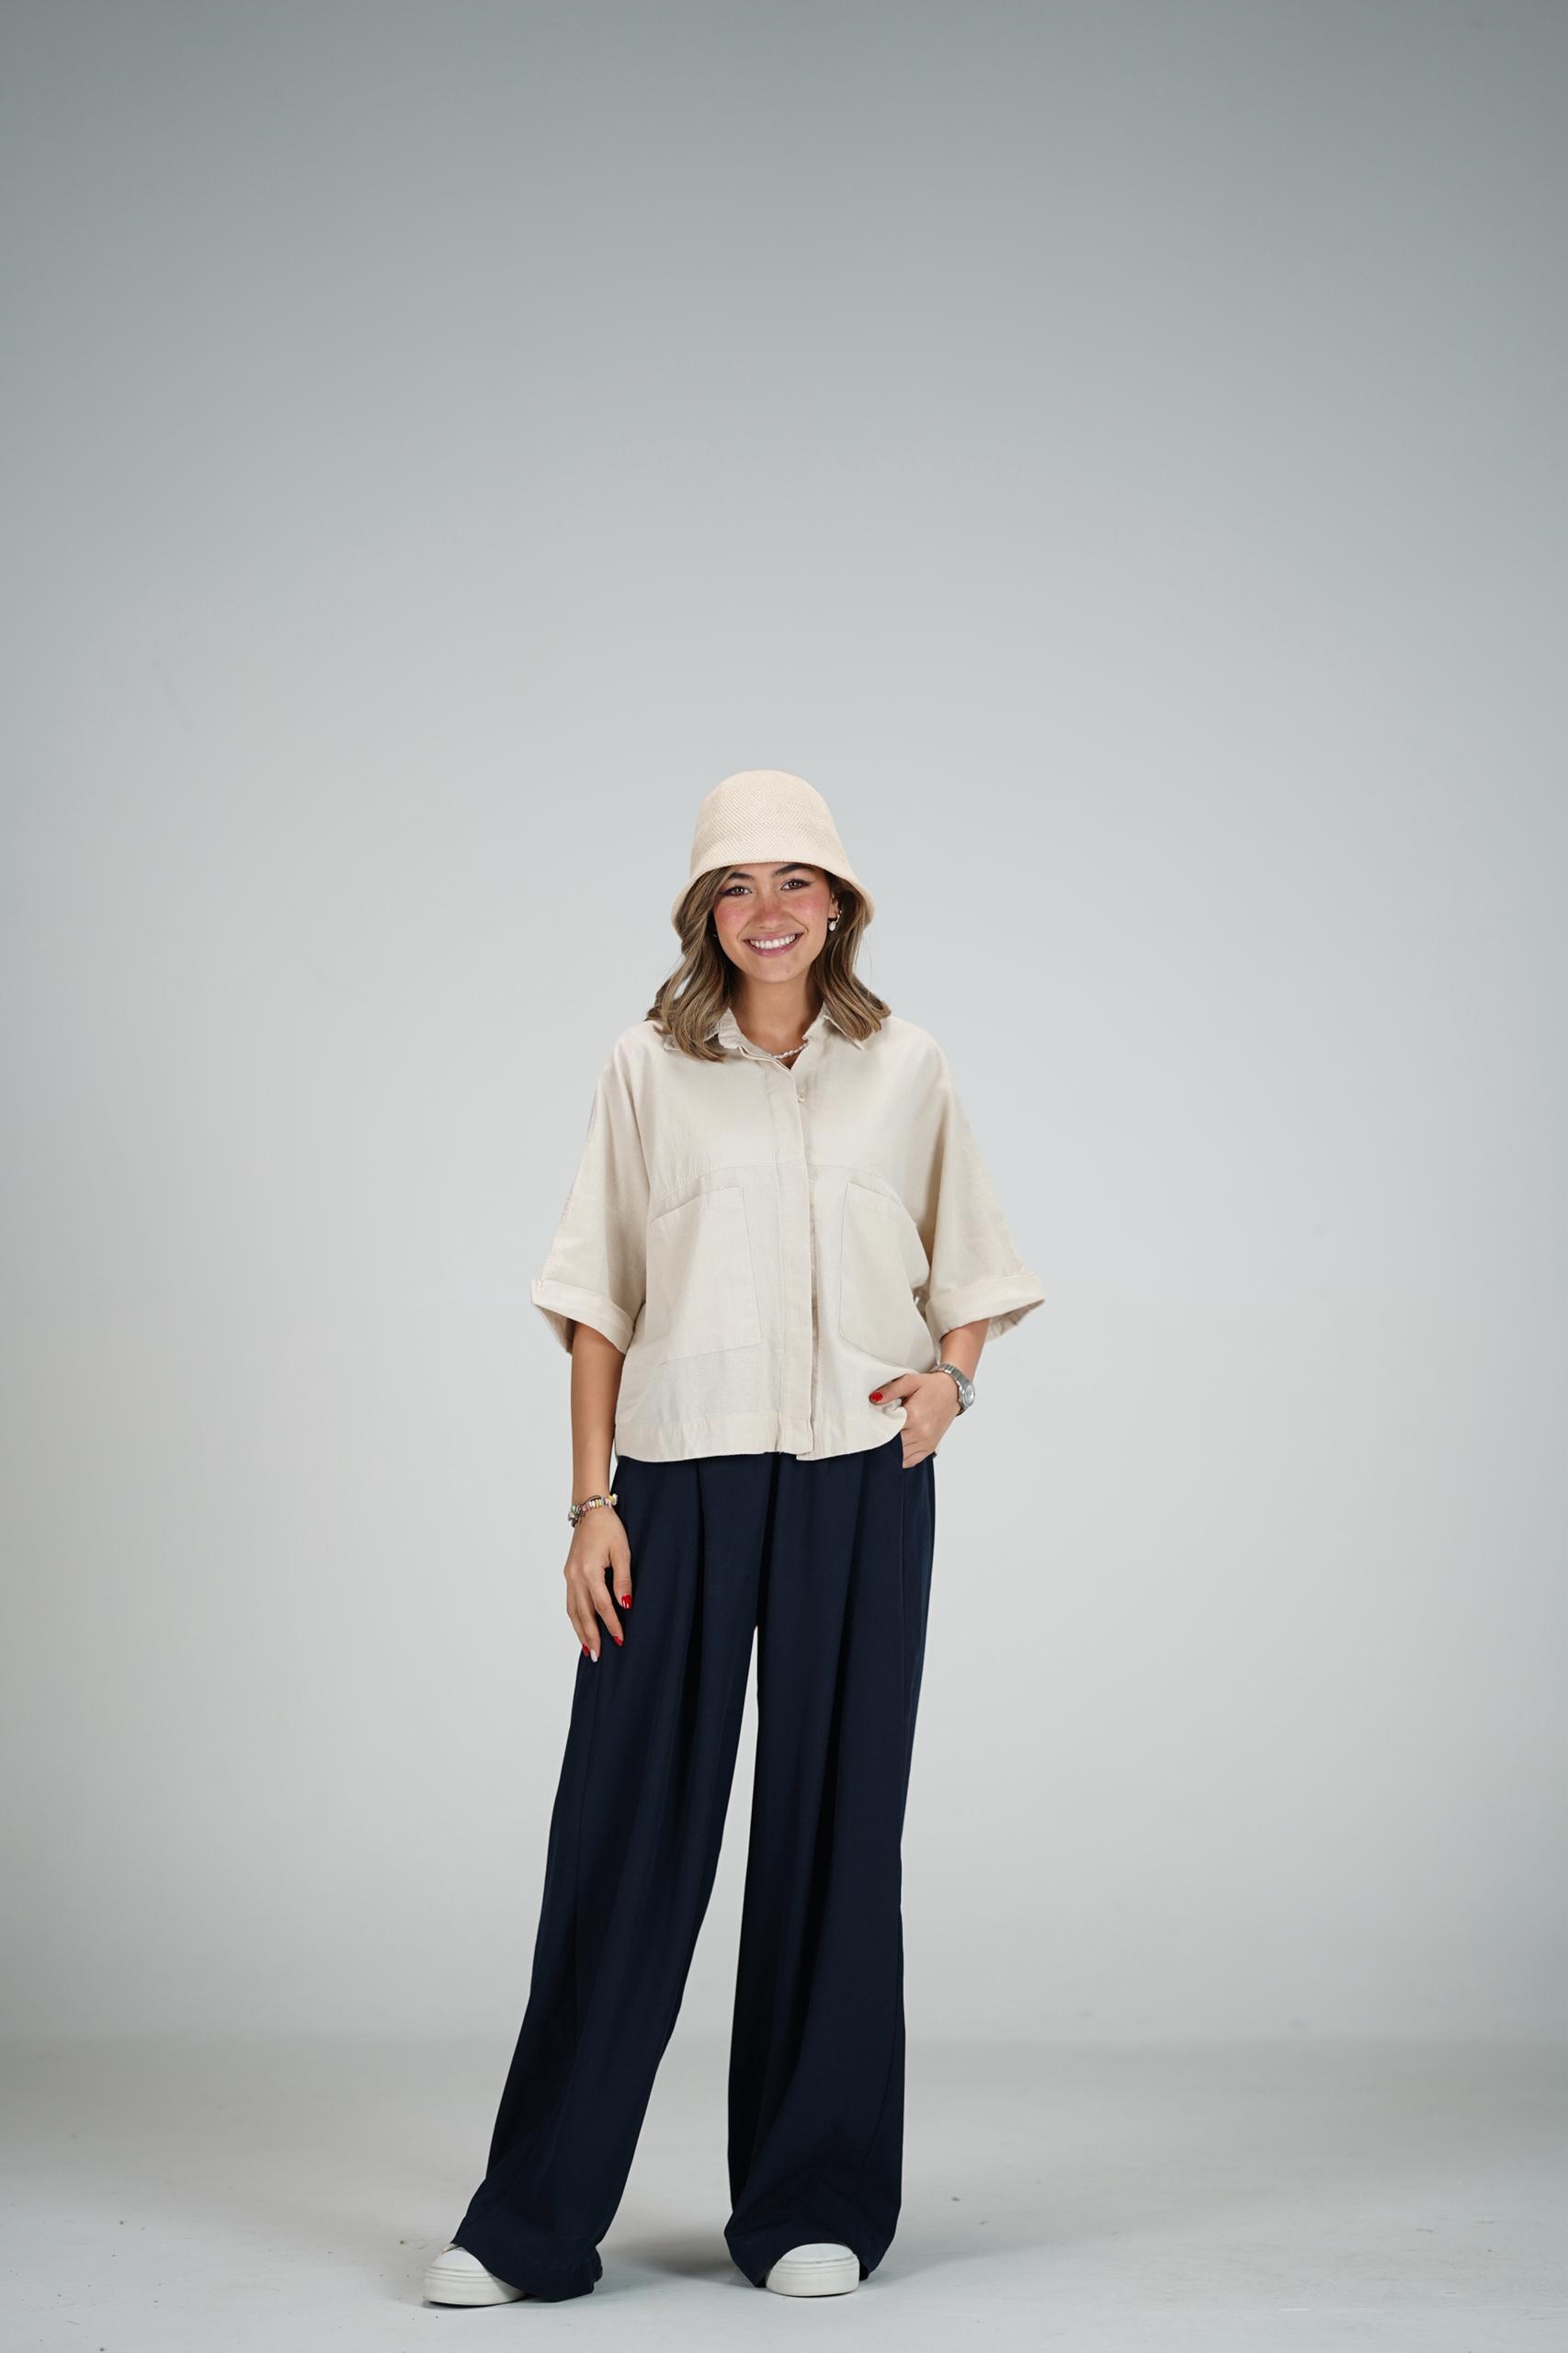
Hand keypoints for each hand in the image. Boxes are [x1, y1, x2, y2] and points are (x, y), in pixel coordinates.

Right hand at [565, 1508, 631, 1659]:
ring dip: (580, 1631)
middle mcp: (575, 1576)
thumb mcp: (622, 1550)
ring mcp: (569, 1576)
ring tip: (588, 1650)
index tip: (620, 1640)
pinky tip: (580, 1627)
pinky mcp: (568, 1574)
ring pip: (573, 1610)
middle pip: (583, 1613)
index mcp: (589, 1571)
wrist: (590, 1510)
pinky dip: (574, 1618)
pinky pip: (570, 1602)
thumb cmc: (609, 1528)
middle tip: (599, 1656)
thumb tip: (626, 1605)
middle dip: (591, 1636)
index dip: (611, 1625)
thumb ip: (623, 1579)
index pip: (602, 1606)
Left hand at [870, 1369, 958, 1466]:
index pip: (886, 1430)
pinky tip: (896, 1448)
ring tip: (886, 1439)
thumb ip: (890, 1390)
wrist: (953, 1392)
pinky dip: (900, 1458)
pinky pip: (910, 1462)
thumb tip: (873, 1399)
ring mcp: (926, 1443)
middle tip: (875, 1432)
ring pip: (899, 1456)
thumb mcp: (910, 1381)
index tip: (869, 1426)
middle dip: (882, 1440)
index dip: (876, 1429)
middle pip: (891, 1445)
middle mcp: (921, 1433)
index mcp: (914, 1416)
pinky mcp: (929, 1448)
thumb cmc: (931, 1387)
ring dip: (890, 1450)